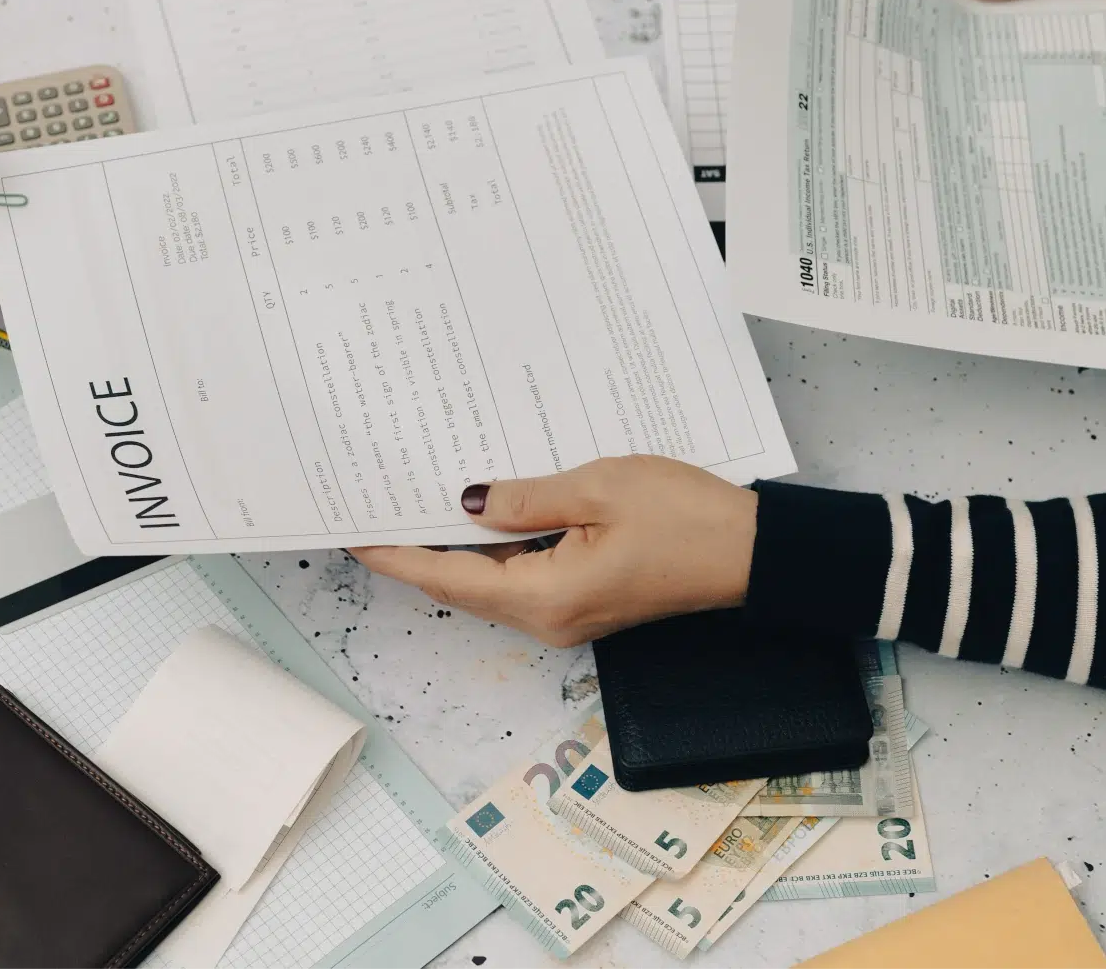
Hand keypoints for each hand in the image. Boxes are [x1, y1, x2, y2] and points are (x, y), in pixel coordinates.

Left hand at [350, 456, 758, 646]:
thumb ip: (525, 498)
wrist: (753, 553)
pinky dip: (491, 550)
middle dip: (413, 549)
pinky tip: (478, 514)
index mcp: (544, 596)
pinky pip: (520, 577)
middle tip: (372, 507)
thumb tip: (468, 503)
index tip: (351, 533)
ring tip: (412, 503)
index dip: (394, 555)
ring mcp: (566, 614)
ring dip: (451, 549)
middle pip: (459, 585)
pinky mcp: (584, 600)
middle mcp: (548, 618)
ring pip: (488, 582)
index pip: (445, 577)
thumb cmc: (687, 517)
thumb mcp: (599, 487)